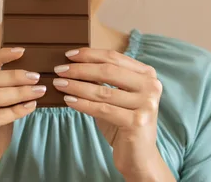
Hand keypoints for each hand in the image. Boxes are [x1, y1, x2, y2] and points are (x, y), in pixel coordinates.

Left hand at [52, 48, 165, 180]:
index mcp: (147, 74)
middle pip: (108, 71)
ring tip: (59, 84)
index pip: (114, 58)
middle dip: (80, 69)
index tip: (68, 55)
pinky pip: (102, 109)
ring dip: (77, 86)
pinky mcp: (137, 122)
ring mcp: (146, 104)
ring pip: (103, 91)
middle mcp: (151, 86)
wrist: (140, 157)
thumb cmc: (124, 123)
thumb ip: (102, 80)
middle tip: (59, 70)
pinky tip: (68, 100)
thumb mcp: (116, 97)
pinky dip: (83, 104)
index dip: (90, 54)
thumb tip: (73, 64)